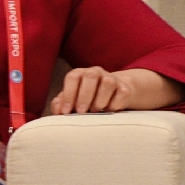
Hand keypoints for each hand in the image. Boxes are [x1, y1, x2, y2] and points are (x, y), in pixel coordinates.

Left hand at [45, 65, 178, 113]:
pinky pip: (122, 93)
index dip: (69, 94)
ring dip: (100, 99)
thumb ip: (61, 104)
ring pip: (108, 82)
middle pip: (91, 76)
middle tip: (82, 112)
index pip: (73, 77)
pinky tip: (109, 111)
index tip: (66, 111)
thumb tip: (58, 110)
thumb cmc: (86, 100)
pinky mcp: (125, 88)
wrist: (113, 95)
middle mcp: (96, 73)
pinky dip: (115, 104)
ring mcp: (112, 79)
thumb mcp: (72, 100)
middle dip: (85, 95)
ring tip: (96, 111)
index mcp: (80, 74)